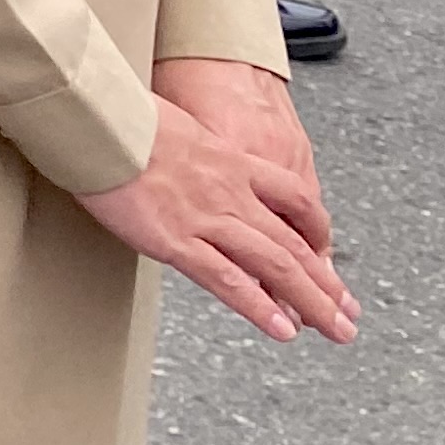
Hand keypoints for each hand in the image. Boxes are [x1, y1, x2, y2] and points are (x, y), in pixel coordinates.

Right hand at [79, 75, 355, 344]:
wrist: (96, 118)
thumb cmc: (119, 114)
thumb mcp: (170, 120)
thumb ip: (187, 143)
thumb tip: (175, 144)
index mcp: (231, 160)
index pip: (295, 197)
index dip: (317, 229)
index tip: (327, 252)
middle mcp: (230, 193)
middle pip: (295, 243)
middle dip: (327, 283)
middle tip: (348, 313)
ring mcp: (207, 219)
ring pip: (276, 266)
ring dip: (312, 302)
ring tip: (335, 330)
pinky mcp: (177, 241)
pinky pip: (230, 281)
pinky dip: (261, 308)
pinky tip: (284, 330)